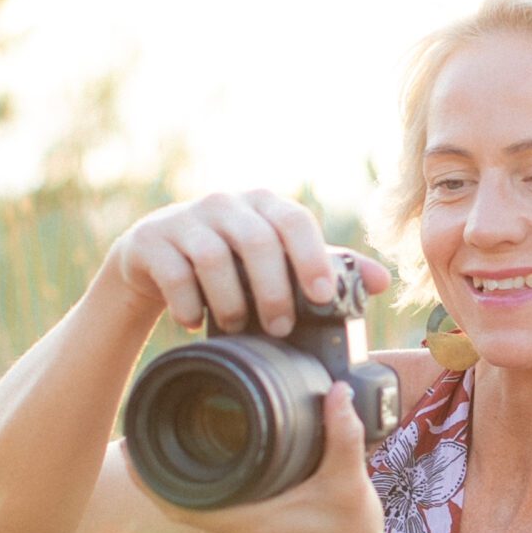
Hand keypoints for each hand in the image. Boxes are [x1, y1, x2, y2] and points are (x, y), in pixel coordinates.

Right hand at [104, 189, 391, 336]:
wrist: (155, 258)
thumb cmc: (231, 261)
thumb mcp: (277, 260)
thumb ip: (326, 268)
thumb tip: (380, 282)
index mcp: (264, 205)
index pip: (294, 220)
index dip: (310, 257)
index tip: (321, 296)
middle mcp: (225, 204)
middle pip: (255, 241)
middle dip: (273, 290)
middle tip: (281, 328)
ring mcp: (185, 218)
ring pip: (213, 257)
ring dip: (231, 301)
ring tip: (238, 327)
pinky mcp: (151, 240)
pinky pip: (174, 273)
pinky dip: (188, 303)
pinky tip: (194, 322)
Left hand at [143, 382, 408, 532]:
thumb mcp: (350, 484)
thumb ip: (344, 435)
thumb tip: (338, 391)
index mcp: (241, 522)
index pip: (170, 499)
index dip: (143, 469)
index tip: (131, 434)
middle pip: (167, 498)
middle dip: (150, 461)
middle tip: (140, 418)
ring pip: (182, 504)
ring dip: (168, 474)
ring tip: (160, 430)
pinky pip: (200, 509)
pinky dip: (189, 486)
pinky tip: (194, 456)